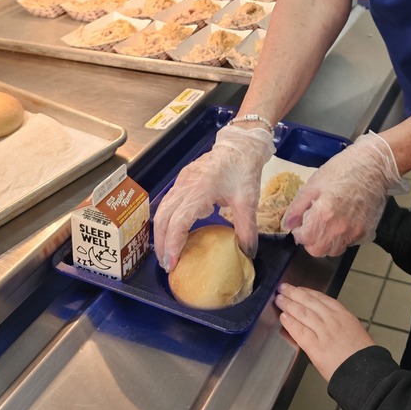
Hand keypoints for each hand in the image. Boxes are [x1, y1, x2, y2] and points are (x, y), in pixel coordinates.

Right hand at [153, 122, 273, 270]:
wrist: (240, 145)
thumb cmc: (243, 170)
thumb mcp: (248, 201)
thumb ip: (246, 229)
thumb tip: (247, 254)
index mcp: (199, 190)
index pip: (178, 221)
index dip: (173, 244)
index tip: (173, 263)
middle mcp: (185, 185)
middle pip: (163, 218)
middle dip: (162, 243)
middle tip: (167, 264)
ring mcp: (181, 181)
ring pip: (162, 210)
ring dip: (162, 232)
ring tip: (169, 252)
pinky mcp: (183, 180)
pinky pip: (169, 202)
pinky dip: (168, 220)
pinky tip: (178, 232)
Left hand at [275, 283, 375, 381]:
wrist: (365, 373)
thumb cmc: (363, 355)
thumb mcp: (356, 330)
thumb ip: (341, 323)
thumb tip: (328, 319)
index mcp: (344, 315)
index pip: (321, 298)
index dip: (307, 292)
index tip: (299, 289)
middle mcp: (332, 320)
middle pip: (309, 301)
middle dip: (294, 293)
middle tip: (284, 288)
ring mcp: (323, 332)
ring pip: (302, 313)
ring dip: (289, 304)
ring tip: (280, 299)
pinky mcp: (316, 347)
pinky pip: (300, 331)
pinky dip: (290, 323)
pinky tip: (283, 317)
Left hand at [282, 131, 406, 255]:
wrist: (374, 167)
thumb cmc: (342, 170)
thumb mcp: (314, 183)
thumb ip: (297, 207)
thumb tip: (287, 225)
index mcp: (324, 214)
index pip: (304, 239)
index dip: (299, 232)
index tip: (301, 223)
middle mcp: (339, 229)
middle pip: (318, 251)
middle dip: (311, 241)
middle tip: (313, 225)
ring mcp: (355, 233)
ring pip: (334, 251)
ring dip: (326, 242)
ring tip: (328, 224)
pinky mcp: (366, 233)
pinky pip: (349, 244)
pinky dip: (342, 238)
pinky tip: (343, 221)